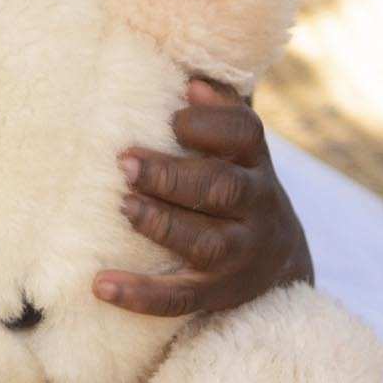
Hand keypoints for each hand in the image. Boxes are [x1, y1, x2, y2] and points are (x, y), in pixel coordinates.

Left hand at [96, 77, 312, 316]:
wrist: (281, 264)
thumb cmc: (237, 185)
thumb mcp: (239, 150)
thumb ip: (218, 113)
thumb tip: (193, 84)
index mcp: (255, 163)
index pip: (246, 134)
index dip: (212, 124)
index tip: (175, 118)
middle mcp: (256, 207)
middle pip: (222, 189)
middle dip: (173, 176)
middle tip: (125, 162)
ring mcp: (241, 255)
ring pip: (207, 244)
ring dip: (163, 225)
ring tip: (125, 207)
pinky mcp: (219, 294)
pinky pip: (182, 298)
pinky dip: (142, 294)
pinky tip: (101, 285)